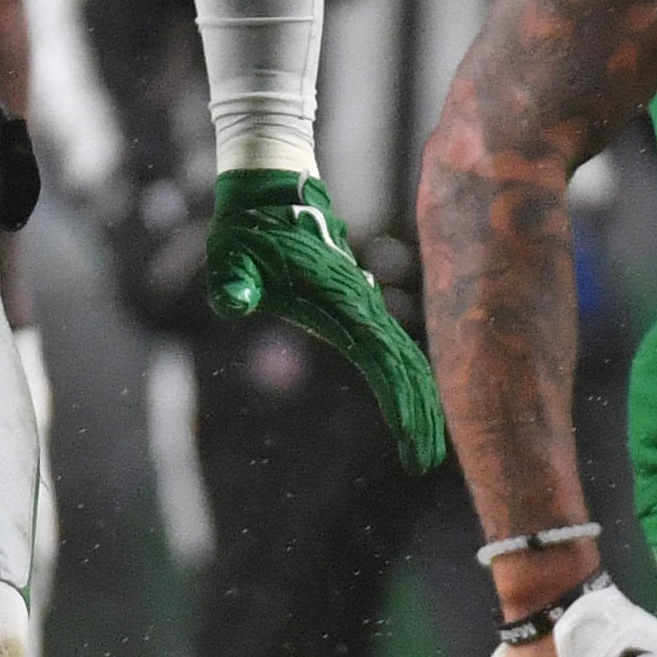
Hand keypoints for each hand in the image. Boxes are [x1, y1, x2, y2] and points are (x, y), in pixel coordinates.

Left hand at [199, 168, 444, 469]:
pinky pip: (391, 350)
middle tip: (425, 463)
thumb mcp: (231, 256)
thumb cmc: (247, 230)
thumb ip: (232, 281)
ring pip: (402, 358)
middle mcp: (360, 307)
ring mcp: (362, 307)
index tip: (411, 442)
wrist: (271, 194)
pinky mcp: (357, 308)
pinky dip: (407, 380)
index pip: (381, 361)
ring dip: (417, 400)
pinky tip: (413, 408)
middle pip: (402, 367)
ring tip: (424, 448)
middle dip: (417, 414)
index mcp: (341, 304)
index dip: (399, 402)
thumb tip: (234, 300)